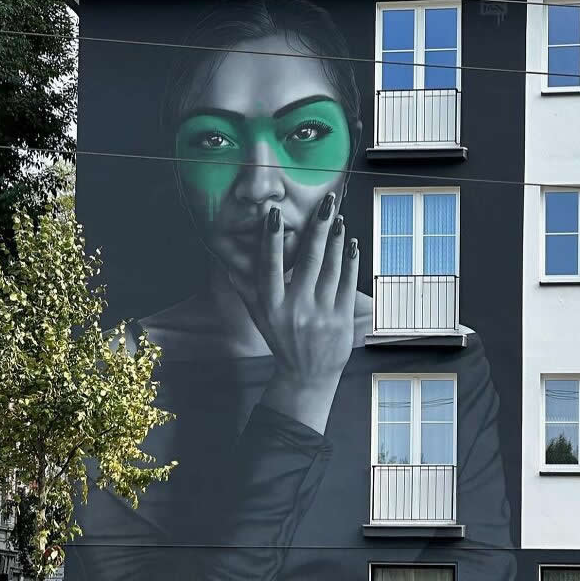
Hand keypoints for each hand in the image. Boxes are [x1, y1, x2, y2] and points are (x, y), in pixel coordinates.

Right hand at [231, 192, 358, 433]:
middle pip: (308, 260)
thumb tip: (227, 259)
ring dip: (337, 239)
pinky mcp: (342, 320)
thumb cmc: (280, 340)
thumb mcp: (259, 316)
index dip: (272, 238)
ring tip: (339, 217)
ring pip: (331, 268)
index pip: (270, 266)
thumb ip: (246, 288)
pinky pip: (348, 284)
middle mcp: (295, 310)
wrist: (306, 377)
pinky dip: (351, 261)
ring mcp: (321, 315)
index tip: (275, 213)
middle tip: (326, 202)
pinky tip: (352, 243)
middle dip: (318, 228)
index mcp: (271, 307)